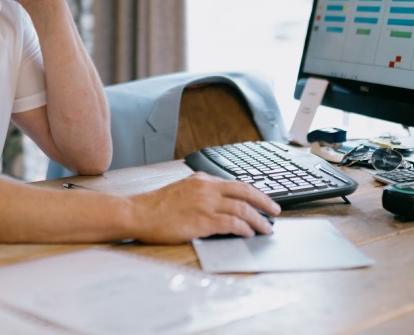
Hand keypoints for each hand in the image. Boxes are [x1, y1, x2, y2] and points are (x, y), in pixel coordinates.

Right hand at [128, 173, 279, 243]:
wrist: (137, 213)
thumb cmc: (156, 206)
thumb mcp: (182, 189)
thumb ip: (202, 192)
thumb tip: (221, 201)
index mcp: (202, 179)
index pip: (237, 184)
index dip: (255, 193)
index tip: (265, 201)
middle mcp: (206, 189)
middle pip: (245, 193)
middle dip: (264, 203)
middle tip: (276, 212)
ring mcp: (204, 204)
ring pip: (241, 210)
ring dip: (258, 220)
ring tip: (266, 229)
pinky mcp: (201, 221)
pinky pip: (231, 224)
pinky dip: (244, 228)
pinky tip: (249, 233)